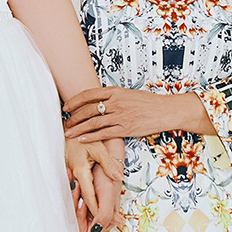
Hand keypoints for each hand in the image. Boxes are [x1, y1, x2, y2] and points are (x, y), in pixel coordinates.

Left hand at [62, 87, 209, 142]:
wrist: (166, 110)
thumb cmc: (149, 103)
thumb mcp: (129, 94)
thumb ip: (113, 97)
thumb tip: (99, 101)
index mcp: (116, 91)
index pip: (89, 94)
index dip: (75, 101)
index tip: (66, 106)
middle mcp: (116, 102)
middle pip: (88, 109)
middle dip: (74, 117)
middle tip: (65, 122)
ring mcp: (120, 116)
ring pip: (93, 122)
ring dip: (78, 128)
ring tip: (69, 133)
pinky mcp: (125, 129)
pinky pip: (104, 133)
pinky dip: (91, 137)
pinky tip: (82, 140)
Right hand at [65, 136, 124, 231]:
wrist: (69, 130)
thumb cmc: (83, 137)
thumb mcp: (98, 148)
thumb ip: (109, 164)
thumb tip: (118, 178)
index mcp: (81, 172)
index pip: (89, 196)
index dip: (95, 210)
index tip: (101, 223)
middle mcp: (75, 177)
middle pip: (82, 201)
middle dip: (90, 215)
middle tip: (99, 229)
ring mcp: (73, 177)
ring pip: (80, 198)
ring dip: (87, 209)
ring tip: (95, 223)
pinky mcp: (74, 175)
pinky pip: (79, 191)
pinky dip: (85, 200)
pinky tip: (90, 207)